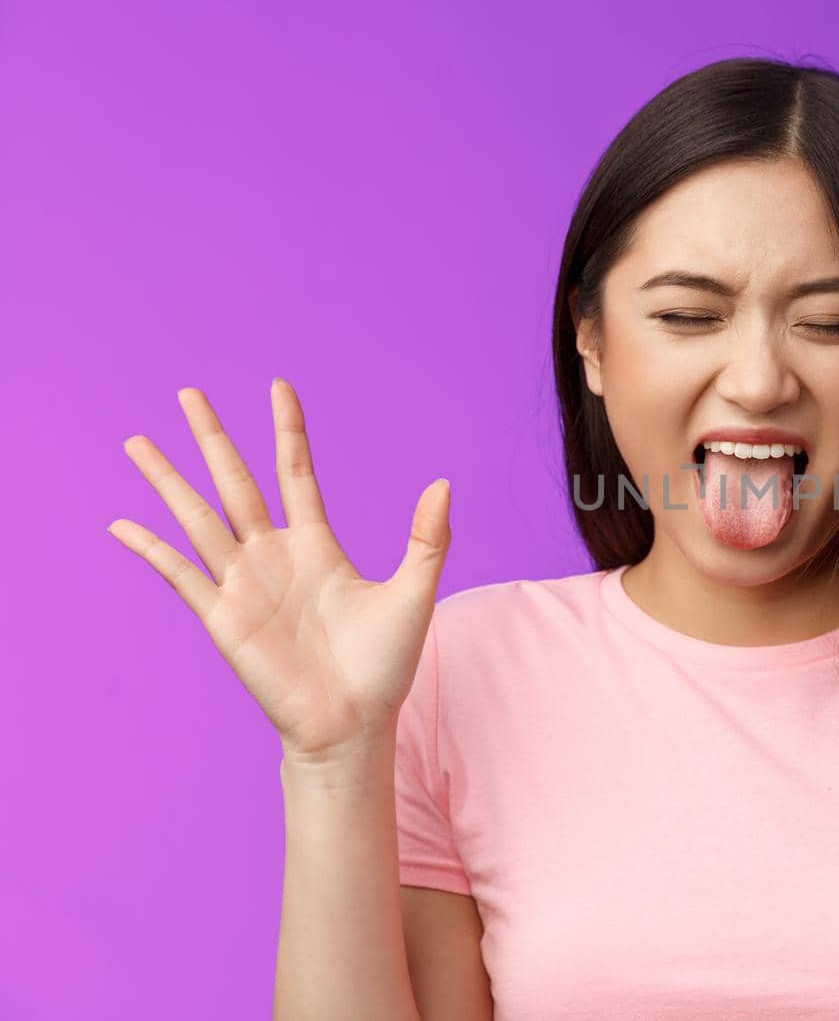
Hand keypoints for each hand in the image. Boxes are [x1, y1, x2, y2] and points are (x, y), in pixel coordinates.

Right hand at [108, 378, 451, 762]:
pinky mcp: (222, 617)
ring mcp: (244, 584)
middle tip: (188, 392)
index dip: (287, 431)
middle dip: (212, 438)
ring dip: (167, 480)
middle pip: (235, 482)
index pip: (295, 473)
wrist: (353, 724)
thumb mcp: (413, 592)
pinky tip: (122, 525)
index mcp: (317, 545)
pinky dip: (151, 549)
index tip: (279, 387)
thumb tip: (443, 483)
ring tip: (136, 443)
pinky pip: (180, 574)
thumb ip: (426, 538)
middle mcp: (274, 556)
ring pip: (198, 517)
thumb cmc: (384, 664)